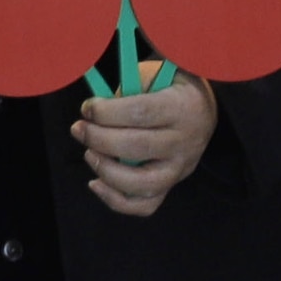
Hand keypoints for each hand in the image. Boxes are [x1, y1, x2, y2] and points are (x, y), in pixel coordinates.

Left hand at [75, 72, 219, 216]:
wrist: (202, 109)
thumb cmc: (168, 87)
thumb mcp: (152, 74)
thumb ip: (127, 87)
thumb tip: (94, 107)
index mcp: (181, 107)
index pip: (140, 113)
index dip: (107, 112)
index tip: (87, 107)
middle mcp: (184, 142)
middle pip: (137, 147)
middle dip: (98, 138)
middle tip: (78, 129)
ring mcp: (180, 168)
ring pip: (142, 184)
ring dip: (106, 171)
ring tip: (89, 153)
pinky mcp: (171, 185)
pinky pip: (145, 205)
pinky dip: (116, 200)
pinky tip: (96, 183)